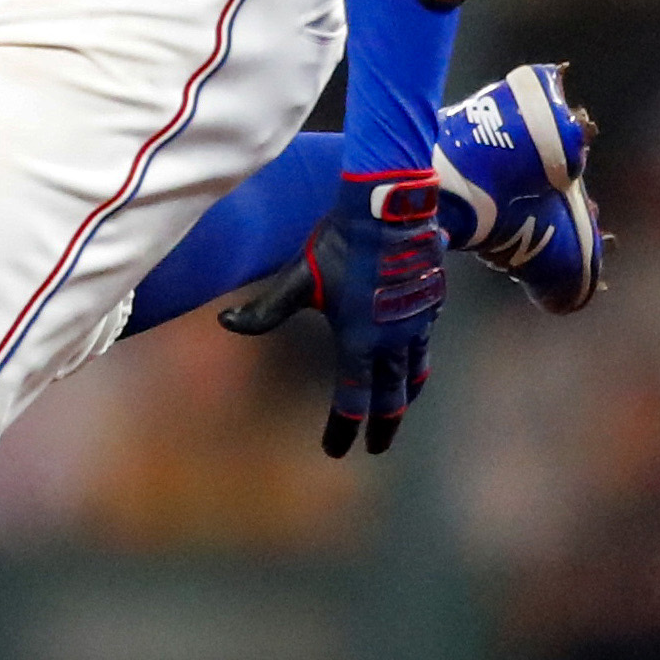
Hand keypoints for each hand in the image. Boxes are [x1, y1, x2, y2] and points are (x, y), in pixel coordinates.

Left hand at [223, 167, 447, 454]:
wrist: (390, 209)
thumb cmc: (340, 244)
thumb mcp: (297, 279)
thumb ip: (265, 309)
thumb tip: (226, 322)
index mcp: (360, 343)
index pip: (351, 400)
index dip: (342, 429)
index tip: (336, 450)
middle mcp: (394, 342)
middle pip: (392, 398)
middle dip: (384, 426)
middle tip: (379, 447)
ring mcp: (419, 322)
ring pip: (416, 372)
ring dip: (406, 396)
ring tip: (401, 408)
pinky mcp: (433, 301)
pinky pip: (427, 341)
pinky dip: (419, 359)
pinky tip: (414, 355)